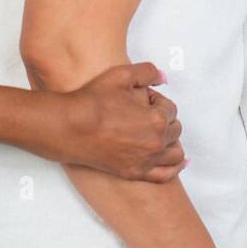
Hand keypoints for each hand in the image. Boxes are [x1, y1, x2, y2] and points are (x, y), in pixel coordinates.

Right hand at [59, 62, 185, 182]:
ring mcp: (145, 161)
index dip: (157, 101)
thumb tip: (162, 77)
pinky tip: (177, 161)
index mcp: (157, 120)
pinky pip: (165, 175)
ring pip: (175, 153)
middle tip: (145, 114)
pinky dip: (174, 168)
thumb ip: (148, 72)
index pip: (171, 108)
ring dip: (171, 141)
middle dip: (164, 119)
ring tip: (158, 134)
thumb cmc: (93, 101)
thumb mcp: (122, 75)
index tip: (144, 100)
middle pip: (174, 129)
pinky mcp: (134, 172)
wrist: (69, 127)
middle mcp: (155, 143)